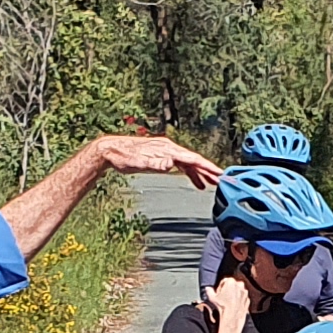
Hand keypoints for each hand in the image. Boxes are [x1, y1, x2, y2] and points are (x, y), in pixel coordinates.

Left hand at [91, 133, 222, 187]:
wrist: (110, 150)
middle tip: (222, 181)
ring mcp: (166, 151)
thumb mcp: (138, 163)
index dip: (207, 167)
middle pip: (194, 160)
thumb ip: (155, 164)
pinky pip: (181, 164)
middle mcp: (169, 148)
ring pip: (188, 163)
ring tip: (210, 184)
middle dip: (208, 171)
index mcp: (167, 149)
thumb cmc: (123, 157)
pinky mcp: (161, 155)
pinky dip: (189, 172)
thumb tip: (171, 163)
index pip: (192, 159)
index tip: (219, 174)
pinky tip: (194, 181)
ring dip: (200, 173)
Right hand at [209, 269, 253, 322]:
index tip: (219, 293)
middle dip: (228, 290)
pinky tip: (233, 305)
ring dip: (234, 295)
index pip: (224, 281)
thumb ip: (209, 291)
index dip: (220, 287)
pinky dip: (239, 300)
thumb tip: (208, 288)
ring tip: (228, 302)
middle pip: (232, 285)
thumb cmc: (223, 307)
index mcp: (231, 281)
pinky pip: (242, 298)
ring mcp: (245, 292)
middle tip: (223, 297)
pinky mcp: (248, 299)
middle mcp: (240, 285)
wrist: (232, 318)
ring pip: (238, 291)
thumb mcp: (212, 297)